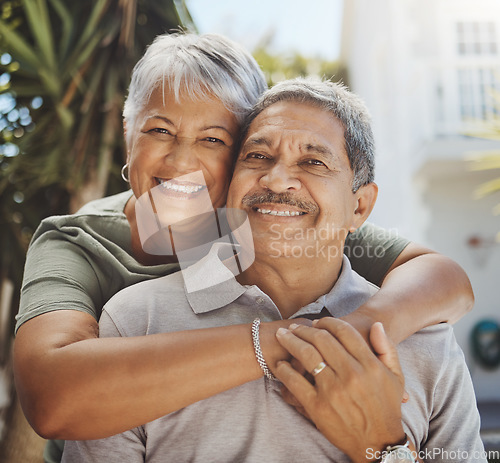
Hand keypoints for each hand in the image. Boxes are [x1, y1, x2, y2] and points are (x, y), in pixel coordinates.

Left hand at [274, 318, 404, 462]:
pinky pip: (295, 382)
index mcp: (369, 364)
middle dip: (304, 329)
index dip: (327, 322)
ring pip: (306, 355)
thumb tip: (376, 325)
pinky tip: (280, 363)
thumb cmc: (386, 407)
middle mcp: (351, 374)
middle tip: (295, 327)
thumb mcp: (396, 376)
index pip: (344, 331)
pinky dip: (284, 369)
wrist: (378, 443)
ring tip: (282, 336)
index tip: (317, 322)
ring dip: (290, 341)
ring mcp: (333, 390)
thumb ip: (386, 348)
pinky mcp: (317, 407)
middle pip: (321, 339)